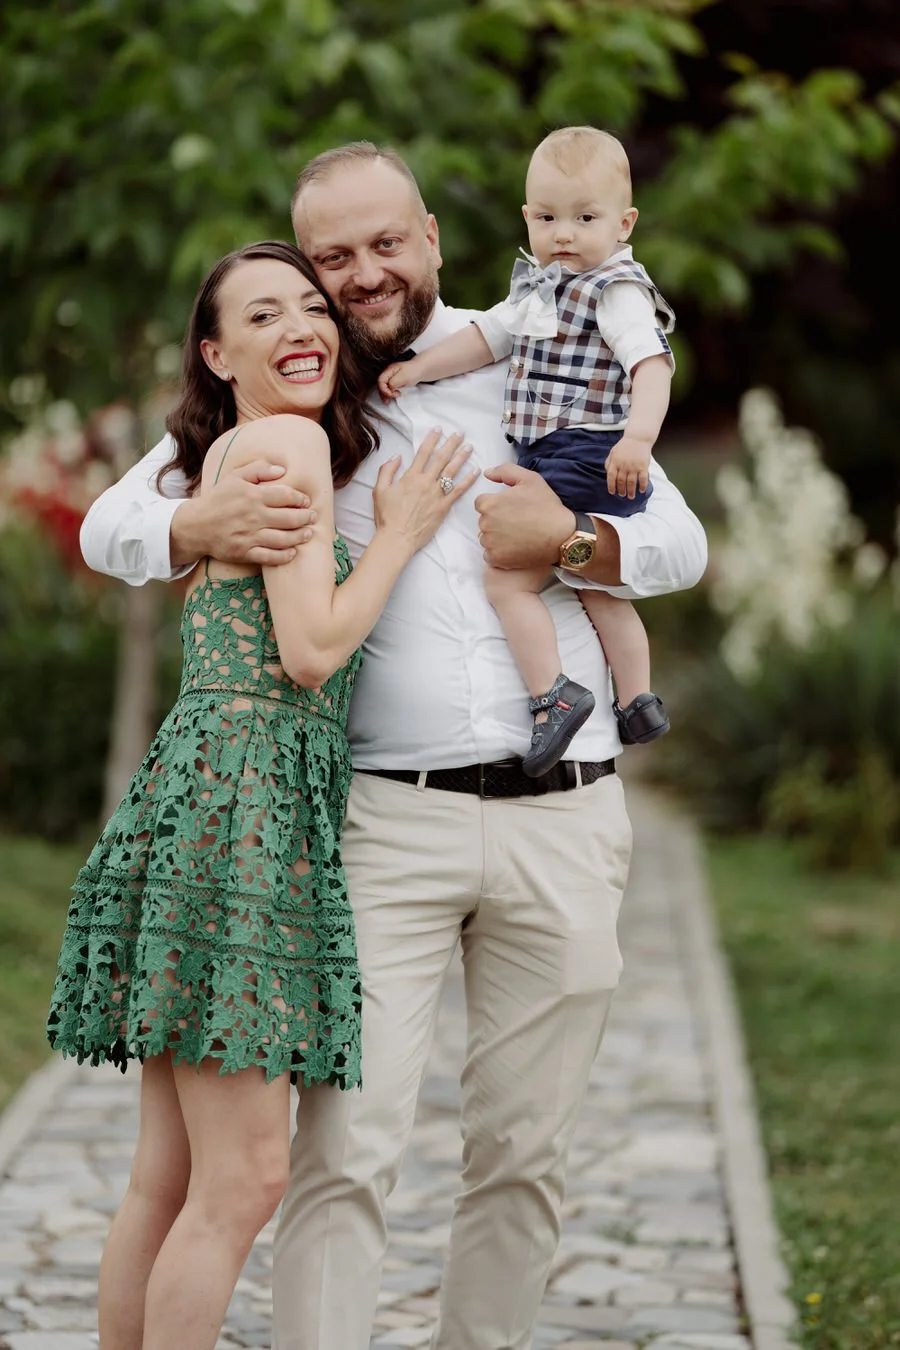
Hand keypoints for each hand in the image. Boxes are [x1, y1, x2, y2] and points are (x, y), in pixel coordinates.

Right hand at [176, 461, 314, 567]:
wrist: (195, 525)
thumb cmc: (218, 499)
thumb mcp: (234, 477)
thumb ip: (258, 469)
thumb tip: (282, 469)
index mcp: (253, 495)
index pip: (286, 496)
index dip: (300, 499)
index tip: (306, 501)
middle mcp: (253, 516)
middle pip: (289, 518)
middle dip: (305, 518)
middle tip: (312, 517)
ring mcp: (249, 536)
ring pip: (283, 539)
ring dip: (299, 537)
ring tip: (307, 534)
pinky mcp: (244, 552)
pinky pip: (269, 557)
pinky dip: (284, 556)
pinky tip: (292, 552)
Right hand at [374, 430, 478, 551]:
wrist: (397, 538)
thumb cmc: (387, 516)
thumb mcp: (379, 490)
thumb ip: (387, 470)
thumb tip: (397, 457)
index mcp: (410, 477)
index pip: (424, 452)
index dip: (432, 439)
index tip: (438, 430)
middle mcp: (426, 482)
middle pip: (441, 458)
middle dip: (451, 444)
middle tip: (460, 434)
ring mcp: (436, 495)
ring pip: (452, 471)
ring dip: (461, 457)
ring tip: (469, 447)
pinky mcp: (443, 507)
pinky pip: (458, 491)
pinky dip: (468, 480)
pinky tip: (475, 471)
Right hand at [377, 359, 420, 401]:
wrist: (420, 369)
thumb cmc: (414, 371)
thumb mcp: (404, 377)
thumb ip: (394, 382)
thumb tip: (389, 388)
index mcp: (389, 370)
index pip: (380, 380)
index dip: (384, 389)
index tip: (392, 394)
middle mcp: (388, 373)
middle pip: (380, 384)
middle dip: (383, 393)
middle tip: (388, 400)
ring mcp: (390, 377)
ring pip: (383, 387)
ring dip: (385, 395)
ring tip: (388, 401)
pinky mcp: (394, 381)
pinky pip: (387, 388)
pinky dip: (388, 394)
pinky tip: (391, 397)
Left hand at [476, 463, 574, 568]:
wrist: (562, 536)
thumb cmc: (547, 507)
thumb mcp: (529, 479)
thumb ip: (505, 471)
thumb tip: (487, 473)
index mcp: (489, 504)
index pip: (482, 503)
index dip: (497, 505)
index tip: (511, 509)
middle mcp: (485, 524)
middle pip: (484, 522)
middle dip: (496, 521)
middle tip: (518, 522)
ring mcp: (490, 543)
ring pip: (487, 539)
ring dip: (497, 538)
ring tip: (518, 536)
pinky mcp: (497, 559)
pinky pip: (490, 556)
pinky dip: (500, 554)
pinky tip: (515, 548)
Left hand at [605, 434, 651, 498]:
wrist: (637, 437)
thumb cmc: (624, 445)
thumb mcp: (613, 452)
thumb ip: (609, 462)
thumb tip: (607, 473)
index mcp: (615, 462)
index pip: (611, 477)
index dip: (611, 486)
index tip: (612, 492)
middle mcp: (624, 465)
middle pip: (621, 481)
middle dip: (621, 490)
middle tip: (622, 495)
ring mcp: (634, 466)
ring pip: (631, 482)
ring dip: (631, 491)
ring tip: (631, 496)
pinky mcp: (643, 466)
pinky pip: (643, 479)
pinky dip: (642, 486)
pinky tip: (641, 490)